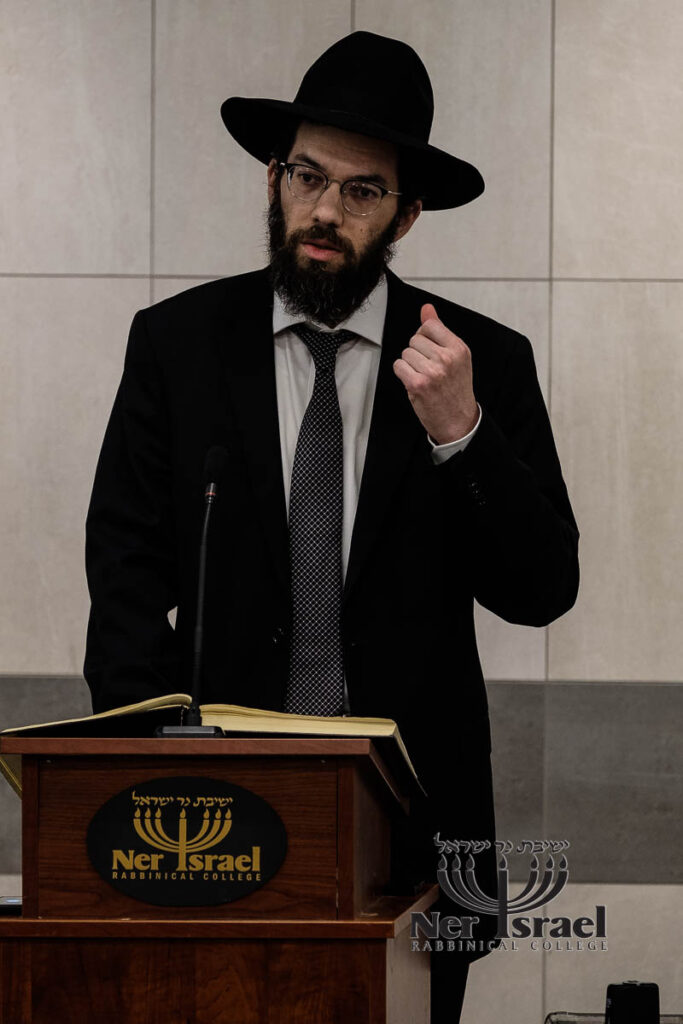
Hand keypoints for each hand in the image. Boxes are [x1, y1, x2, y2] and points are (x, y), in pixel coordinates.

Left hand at [393, 303, 478, 443]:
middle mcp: (447, 358)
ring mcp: (432, 371)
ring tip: (423, 376)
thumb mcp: (455, 357)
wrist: (458, 421)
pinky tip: (415, 382)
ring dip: (410, 364)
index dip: (425, 336)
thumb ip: (439, 331)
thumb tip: (427, 308)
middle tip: (429, 368)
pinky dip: (403, 374)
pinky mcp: (418, 384)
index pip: (430, 325)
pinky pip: (399, 366)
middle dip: (417, 352)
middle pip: (415, 339)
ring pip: (406, 353)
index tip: (430, 350)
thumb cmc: (456, 390)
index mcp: (459, 349)